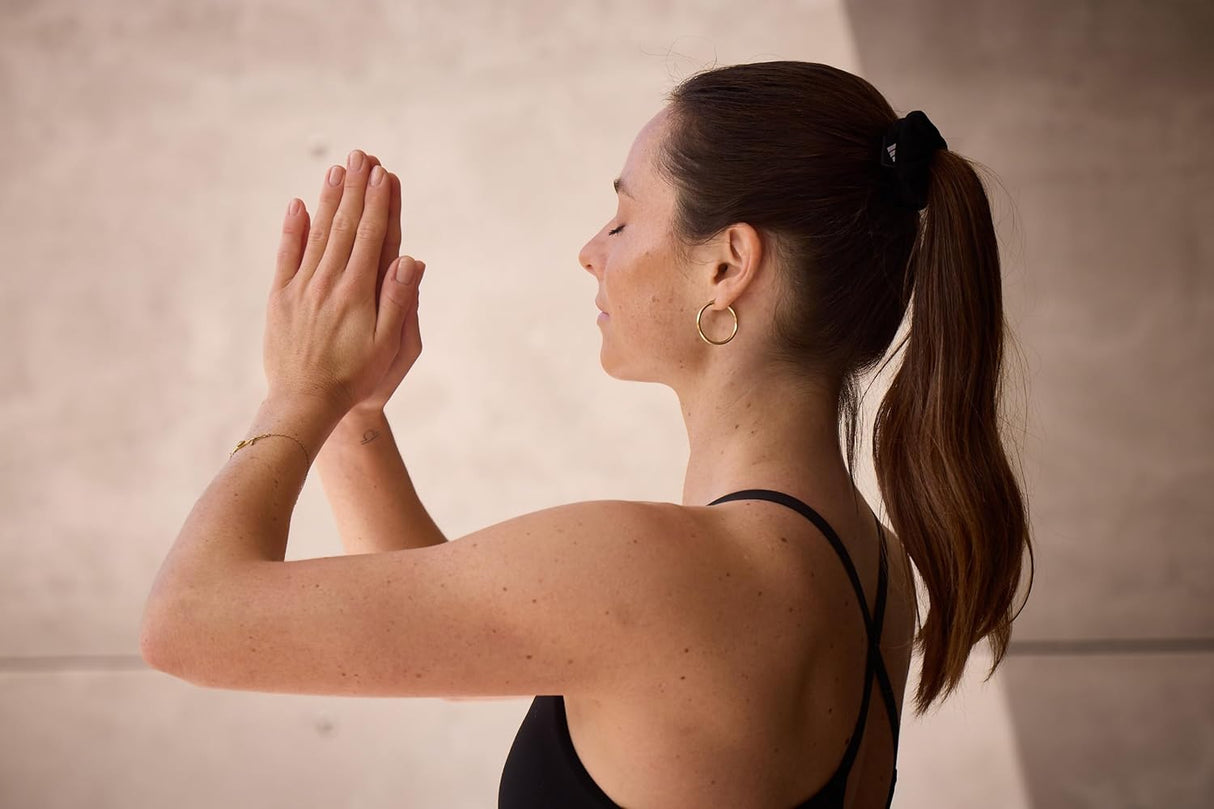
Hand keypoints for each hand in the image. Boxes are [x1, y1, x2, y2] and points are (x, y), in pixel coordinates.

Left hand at [265, 149, 426, 416]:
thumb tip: (410, 259)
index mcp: (358, 292)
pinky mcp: (280, 299)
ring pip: (318, 233)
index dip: (380, 204)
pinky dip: (292, 229)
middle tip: (362, 157)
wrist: (305, 403)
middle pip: (345, 226)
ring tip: (338, 170)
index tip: (385, 174)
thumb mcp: (390, 345)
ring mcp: (302, 288)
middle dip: (356, 190)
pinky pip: (286, 256)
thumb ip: (400, 300)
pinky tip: (298, 205)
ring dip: (329, 199)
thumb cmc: (357, 378)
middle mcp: (328, 282)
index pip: (371, 236)